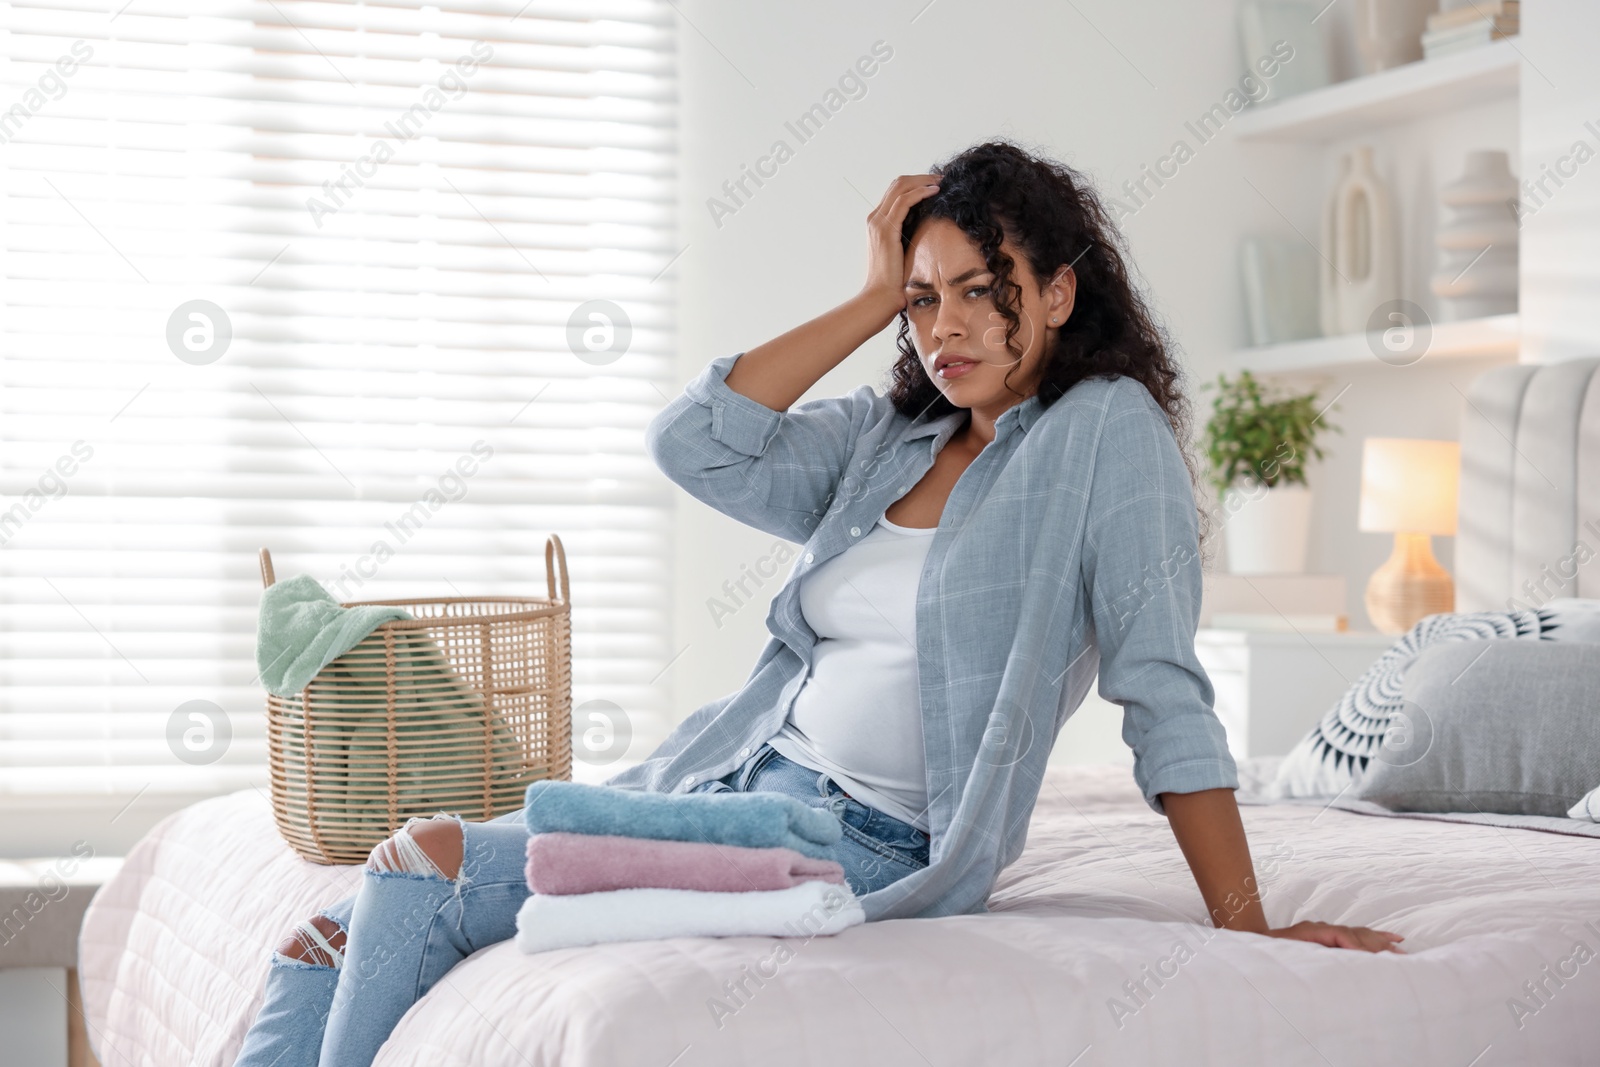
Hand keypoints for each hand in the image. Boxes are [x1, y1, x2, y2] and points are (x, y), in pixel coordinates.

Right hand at [860, 173, 941, 313]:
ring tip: (941, 182)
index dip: (916, 184)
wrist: (880, 297)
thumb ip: (907, 239)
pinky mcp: (887, 229)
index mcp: (877, 223)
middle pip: (898, 184)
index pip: (895, 192)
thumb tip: (926, 231)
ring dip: (924, 181)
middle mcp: (874, 219)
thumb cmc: (893, 283)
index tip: (935, 185)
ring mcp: (878, 223)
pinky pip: (905, 200)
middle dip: (921, 178)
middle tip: (941, 179)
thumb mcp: (901, 254)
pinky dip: (921, 192)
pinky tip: (935, 191)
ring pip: (901, 187)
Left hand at [1265, 920, 1406, 953]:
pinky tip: (1396, 938)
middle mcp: (1323, 928)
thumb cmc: (1269, 950)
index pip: (1341, 935)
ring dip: (1383, 943)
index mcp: (1312, 931)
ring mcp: (1329, 930)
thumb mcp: (1283, 953)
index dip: (1357, 947)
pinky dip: (1378, 937)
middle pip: (1357, 934)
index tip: (1374, 959)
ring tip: (1403, 952)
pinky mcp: (1332, 936)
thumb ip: (1304, 956)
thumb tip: (1327, 961)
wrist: (1255, 940)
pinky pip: (1359, 934)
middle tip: (1401, 959)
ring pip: (1362, 934)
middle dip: (1379, 946)